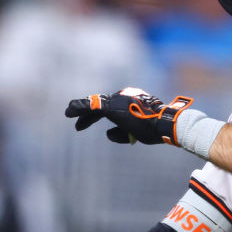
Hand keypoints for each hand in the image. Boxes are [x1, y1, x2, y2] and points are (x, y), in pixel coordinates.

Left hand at [65, 88, 193, 144]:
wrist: (163, 124)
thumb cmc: (154, 129)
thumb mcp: (136, 132)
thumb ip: (122, 132)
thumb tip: (107, 134)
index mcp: (130, 101)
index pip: (112, 108)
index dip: (99, 116)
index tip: (90, 122)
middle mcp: (123, 97)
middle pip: (102, 107)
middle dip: (88, 116)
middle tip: (78, 126)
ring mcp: (117, 100)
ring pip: (94, 106)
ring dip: (80, 111)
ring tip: (68, 113)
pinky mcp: (111, 107)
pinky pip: (91, 106)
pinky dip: (78, 108)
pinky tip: (68, 111)